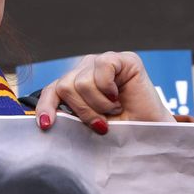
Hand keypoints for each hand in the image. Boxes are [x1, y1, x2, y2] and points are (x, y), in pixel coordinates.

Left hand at [36, 51, 175, 133]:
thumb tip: (46, 120)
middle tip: (101, 122)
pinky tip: (118, 96)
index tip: (47, 125)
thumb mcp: (86, 125)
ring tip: (113, 109)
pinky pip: (102, 68)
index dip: (46, 107)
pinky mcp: (122, 58)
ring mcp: (102, 62)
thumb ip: (69, 116)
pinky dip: (108, 89)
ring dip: (99, 104)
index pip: (52, 91)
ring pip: (81, 83)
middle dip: (82, 111)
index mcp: (74, 86)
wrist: (147, 134)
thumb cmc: (118, 130)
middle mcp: (85, 70)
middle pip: (65, 87)